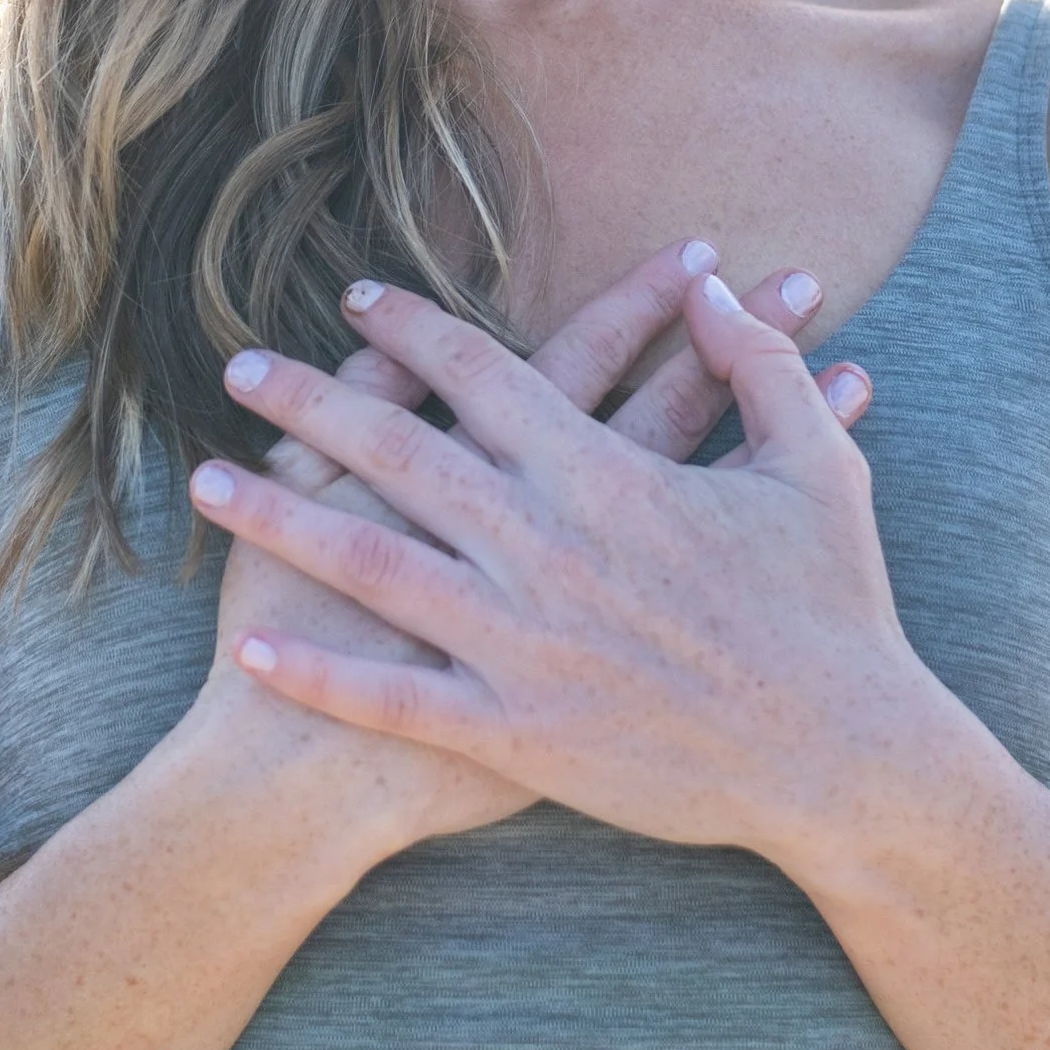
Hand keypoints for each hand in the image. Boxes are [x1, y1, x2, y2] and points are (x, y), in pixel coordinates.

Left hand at [187, 274, 932, 862]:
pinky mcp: (514, 731)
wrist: (841, 758)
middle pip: (398, 450)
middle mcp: (545, 546)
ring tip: (208, 480)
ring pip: (370, 563)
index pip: (485, 375)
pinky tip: (254, 647)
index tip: (359, 296)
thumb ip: (758, 366)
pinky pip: (394, 697)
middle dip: (310, 402)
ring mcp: (520, 642)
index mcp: (606, 474)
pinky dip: (321, 672)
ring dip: (280, 517)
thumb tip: (716, 290)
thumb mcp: (814, 467)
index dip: (415, 329)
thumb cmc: (833, 609)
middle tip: (241, 366)